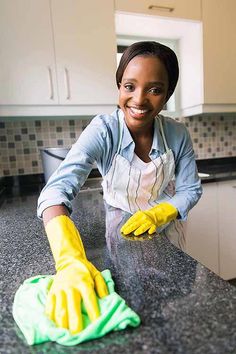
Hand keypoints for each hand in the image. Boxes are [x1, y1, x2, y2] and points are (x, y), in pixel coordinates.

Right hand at [44, 215, 107, 333]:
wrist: (68, 261)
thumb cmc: (85, 270)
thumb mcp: (96, 274)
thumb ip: (102, 286)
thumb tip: (106, 298)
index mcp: (83, 281)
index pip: (89, 297)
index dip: (92, 310)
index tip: (96, 321)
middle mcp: (70, 286)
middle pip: (72, 306)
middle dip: (75, 321)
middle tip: (78, 334)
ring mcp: (59, 290)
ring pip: (59, 308)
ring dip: (62, 323)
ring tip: (65, 333)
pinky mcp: (52, 292)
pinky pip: (50, 307)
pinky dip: (51, 318)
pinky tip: (54, 326)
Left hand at [120, 202, 177, 235]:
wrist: (158, 213)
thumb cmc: (146, 216)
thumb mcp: (139, 216)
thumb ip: (133, 221)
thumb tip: (125, 228)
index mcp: (138, 214)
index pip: (131, 220)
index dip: (126, 225)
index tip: (122, 230)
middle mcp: (143, 217)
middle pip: (136, 223)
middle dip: (130, 228)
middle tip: (125, 233)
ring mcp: (149, 221)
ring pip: (144, 226)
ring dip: (140, 230)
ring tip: (135, 234)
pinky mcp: (155, 225)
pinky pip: (153, 228)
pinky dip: (151, 230)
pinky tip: (149, 233)